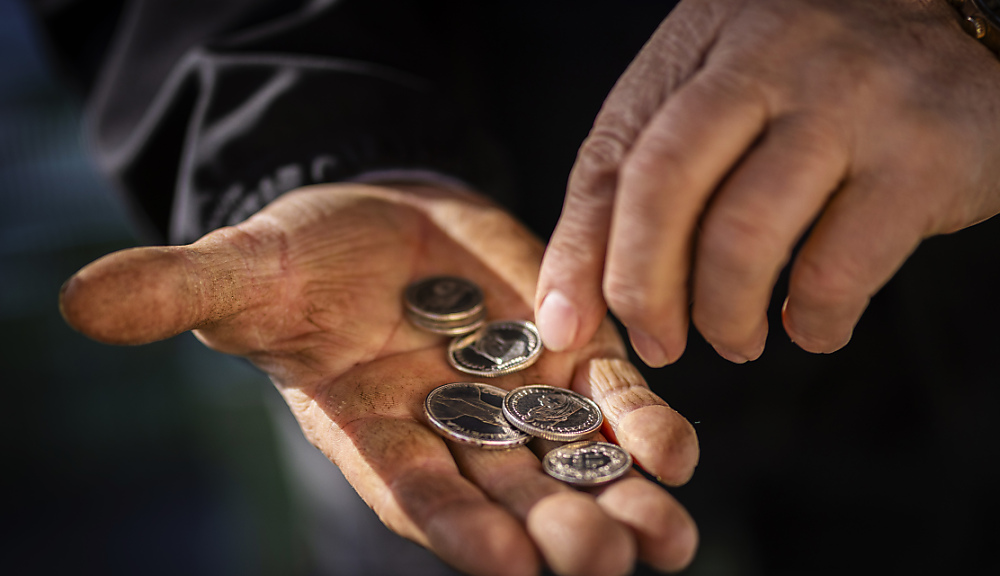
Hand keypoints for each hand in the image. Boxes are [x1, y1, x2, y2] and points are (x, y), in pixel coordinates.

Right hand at [60, 183, 698, 575]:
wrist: (381, 226)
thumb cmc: (305, 262)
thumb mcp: (249, 271)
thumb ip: (189, 293)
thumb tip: (84, 301)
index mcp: (376, 434)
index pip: (415, 493)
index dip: (455, 527)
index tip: (500, 560)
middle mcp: (455, 435)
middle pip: (511, 499)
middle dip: (559, 531)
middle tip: (605, 559)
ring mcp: (517, 401)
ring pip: (573, 466)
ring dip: (621, 501)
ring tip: (667, 536)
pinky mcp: (565, 357)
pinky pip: (610, 402)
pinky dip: (644, 427)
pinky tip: (677, 452)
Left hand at [536, 0, 999, 364]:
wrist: (975, 26)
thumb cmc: (830, 76)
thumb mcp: (725, 94)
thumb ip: (650, 174)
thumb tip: (574, 304)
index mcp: (703, 42)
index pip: (611, 156)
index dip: (579, 254)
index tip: (566, 323)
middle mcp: (767, 59)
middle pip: (662, 188)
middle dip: (642, 289)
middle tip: (657, 342)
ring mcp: (848, 103)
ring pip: (743, 236)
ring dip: (724, 316)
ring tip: (733, 339)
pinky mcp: (921, 157)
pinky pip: (837, 270)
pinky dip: (811, 322)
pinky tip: (809, 324)